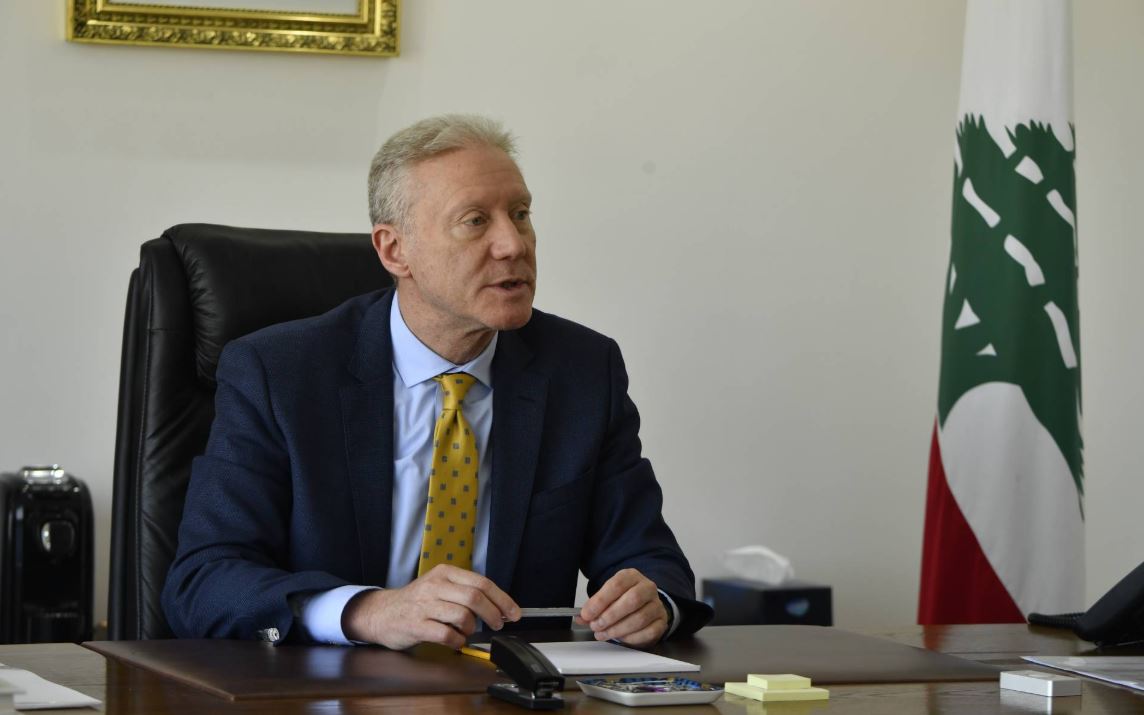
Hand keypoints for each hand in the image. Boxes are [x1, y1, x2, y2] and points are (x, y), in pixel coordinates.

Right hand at [341, 565, 519, 649]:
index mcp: (445, 573)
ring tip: (466, 631)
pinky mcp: (416, 624)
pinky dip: (457, 640)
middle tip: (498, 624)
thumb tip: (499, 606)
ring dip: (472, 628)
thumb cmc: (417, 601)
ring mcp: (424, 605)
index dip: (502, 599)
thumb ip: (465, 591)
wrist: (382, 612)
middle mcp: (435, 585)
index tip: (514, 613)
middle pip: (475, 598)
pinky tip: (455, 640)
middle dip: (493, 614)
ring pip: (462, 615)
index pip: (482, 583)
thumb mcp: (440, 586)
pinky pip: (446, 634)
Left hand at [575, 568, 667, 647]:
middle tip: (595, 625)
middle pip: (632, 600)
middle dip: (610, 615)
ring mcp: (657, 605)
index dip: (600, 600)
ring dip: (618, 629)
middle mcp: (647, 588)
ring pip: (640, 618)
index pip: (617, 584)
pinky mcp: (661, 622)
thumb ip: (594, 607)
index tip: (587, 613)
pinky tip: (621, 638)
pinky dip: (632, 637)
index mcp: (631, 576)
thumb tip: (581, 617)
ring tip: (603, 633)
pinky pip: (649, 632)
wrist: (645, 605)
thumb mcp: (608, 597)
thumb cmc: (623, 600)